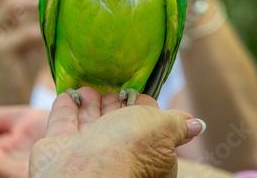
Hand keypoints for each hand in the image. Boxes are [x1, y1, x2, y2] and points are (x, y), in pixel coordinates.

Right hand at [30, 87, 203, 177]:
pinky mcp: (60, 146)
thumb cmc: (127, 150)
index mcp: (147, 157)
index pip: (147, 128)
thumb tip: (196, 124)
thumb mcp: (162, 129)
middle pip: (115, 124)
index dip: (144, 109)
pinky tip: (70, 93)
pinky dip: (67, 106)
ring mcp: (86, 152)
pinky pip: (63, 121)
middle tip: (113, 88)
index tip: (139, 94)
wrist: (82, 172)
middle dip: (115, 104)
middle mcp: (116, 157)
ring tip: (90, 88)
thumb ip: (177, 122)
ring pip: (89, 122)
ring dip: (90, 103)